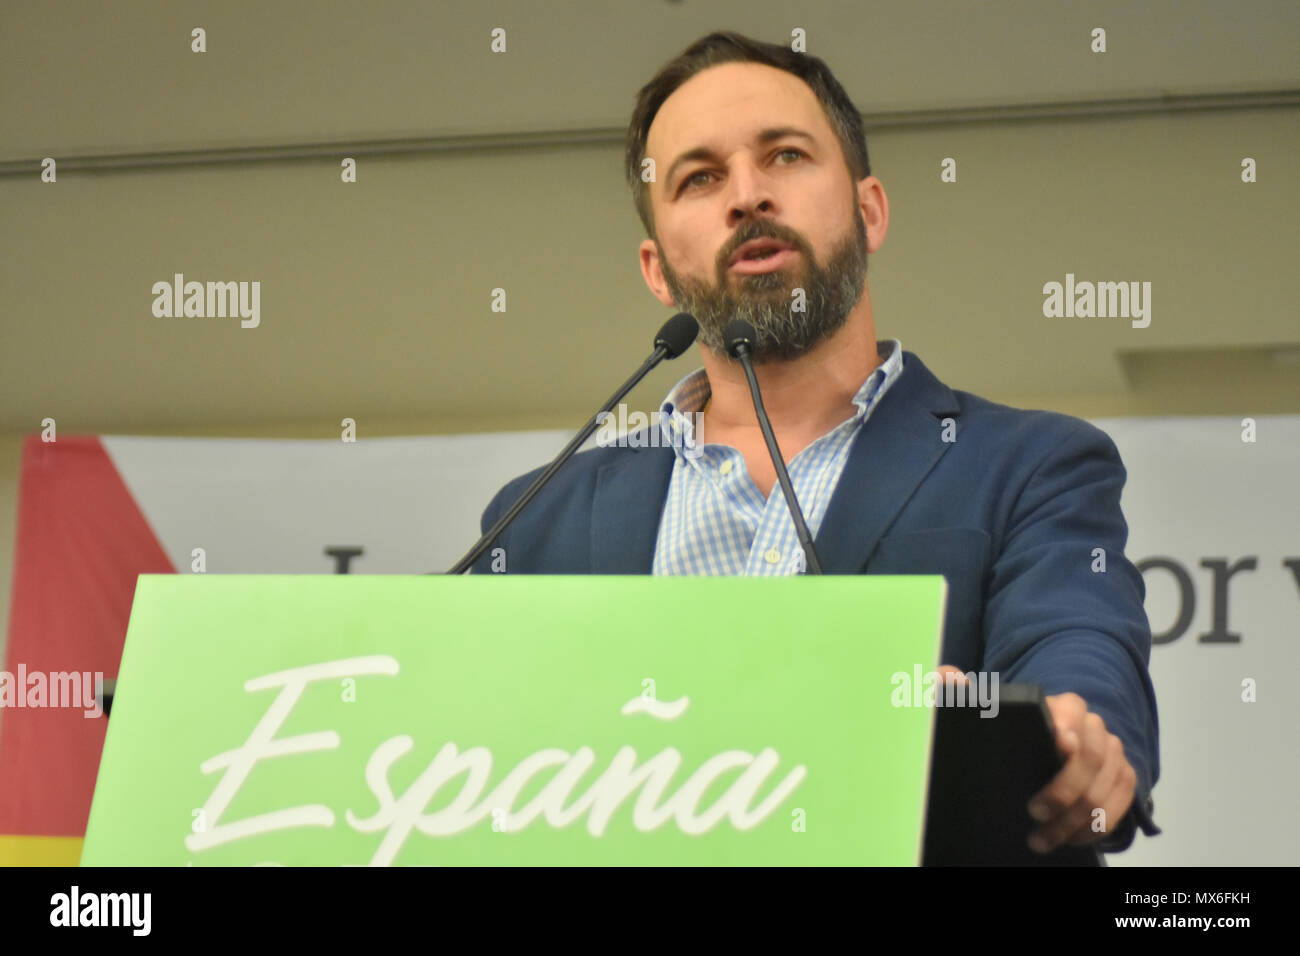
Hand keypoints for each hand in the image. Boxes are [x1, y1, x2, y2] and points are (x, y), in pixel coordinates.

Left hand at [934, 667, 1137, 853]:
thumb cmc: (1014, 732)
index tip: (1060, 745)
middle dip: (1064, 790)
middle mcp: (1094, 727)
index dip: (1067, 725)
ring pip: (1101, 790)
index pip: (1071, 711)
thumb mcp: (988, 714)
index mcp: (1064, 706)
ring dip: (1073, 821)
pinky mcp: (1123, 778)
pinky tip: (1067, 839)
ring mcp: (1113, 753)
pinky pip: (1116, 809)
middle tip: (1034, 812)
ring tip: (1041, 838)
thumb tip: (949, 679)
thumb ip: (961, 693)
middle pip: (1090, 758)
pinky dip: (1093, 829)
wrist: (1047, 749)